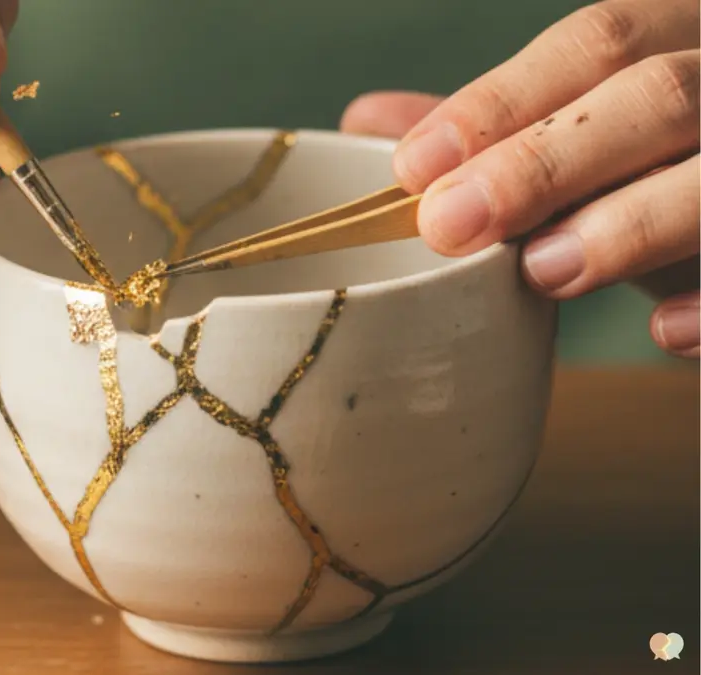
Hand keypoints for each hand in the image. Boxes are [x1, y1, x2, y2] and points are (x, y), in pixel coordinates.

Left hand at [340, 0, 698, 357]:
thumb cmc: (672, 184)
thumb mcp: (594, 154)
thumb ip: (497, 135)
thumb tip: (366, 122)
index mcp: (691, 36)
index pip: (601, 41)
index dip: (501, 101)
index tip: (413, 166)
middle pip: (659, 93)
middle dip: (544, 159)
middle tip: (452, 224)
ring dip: (631, 221)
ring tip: (543, 272)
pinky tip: (663, 332)